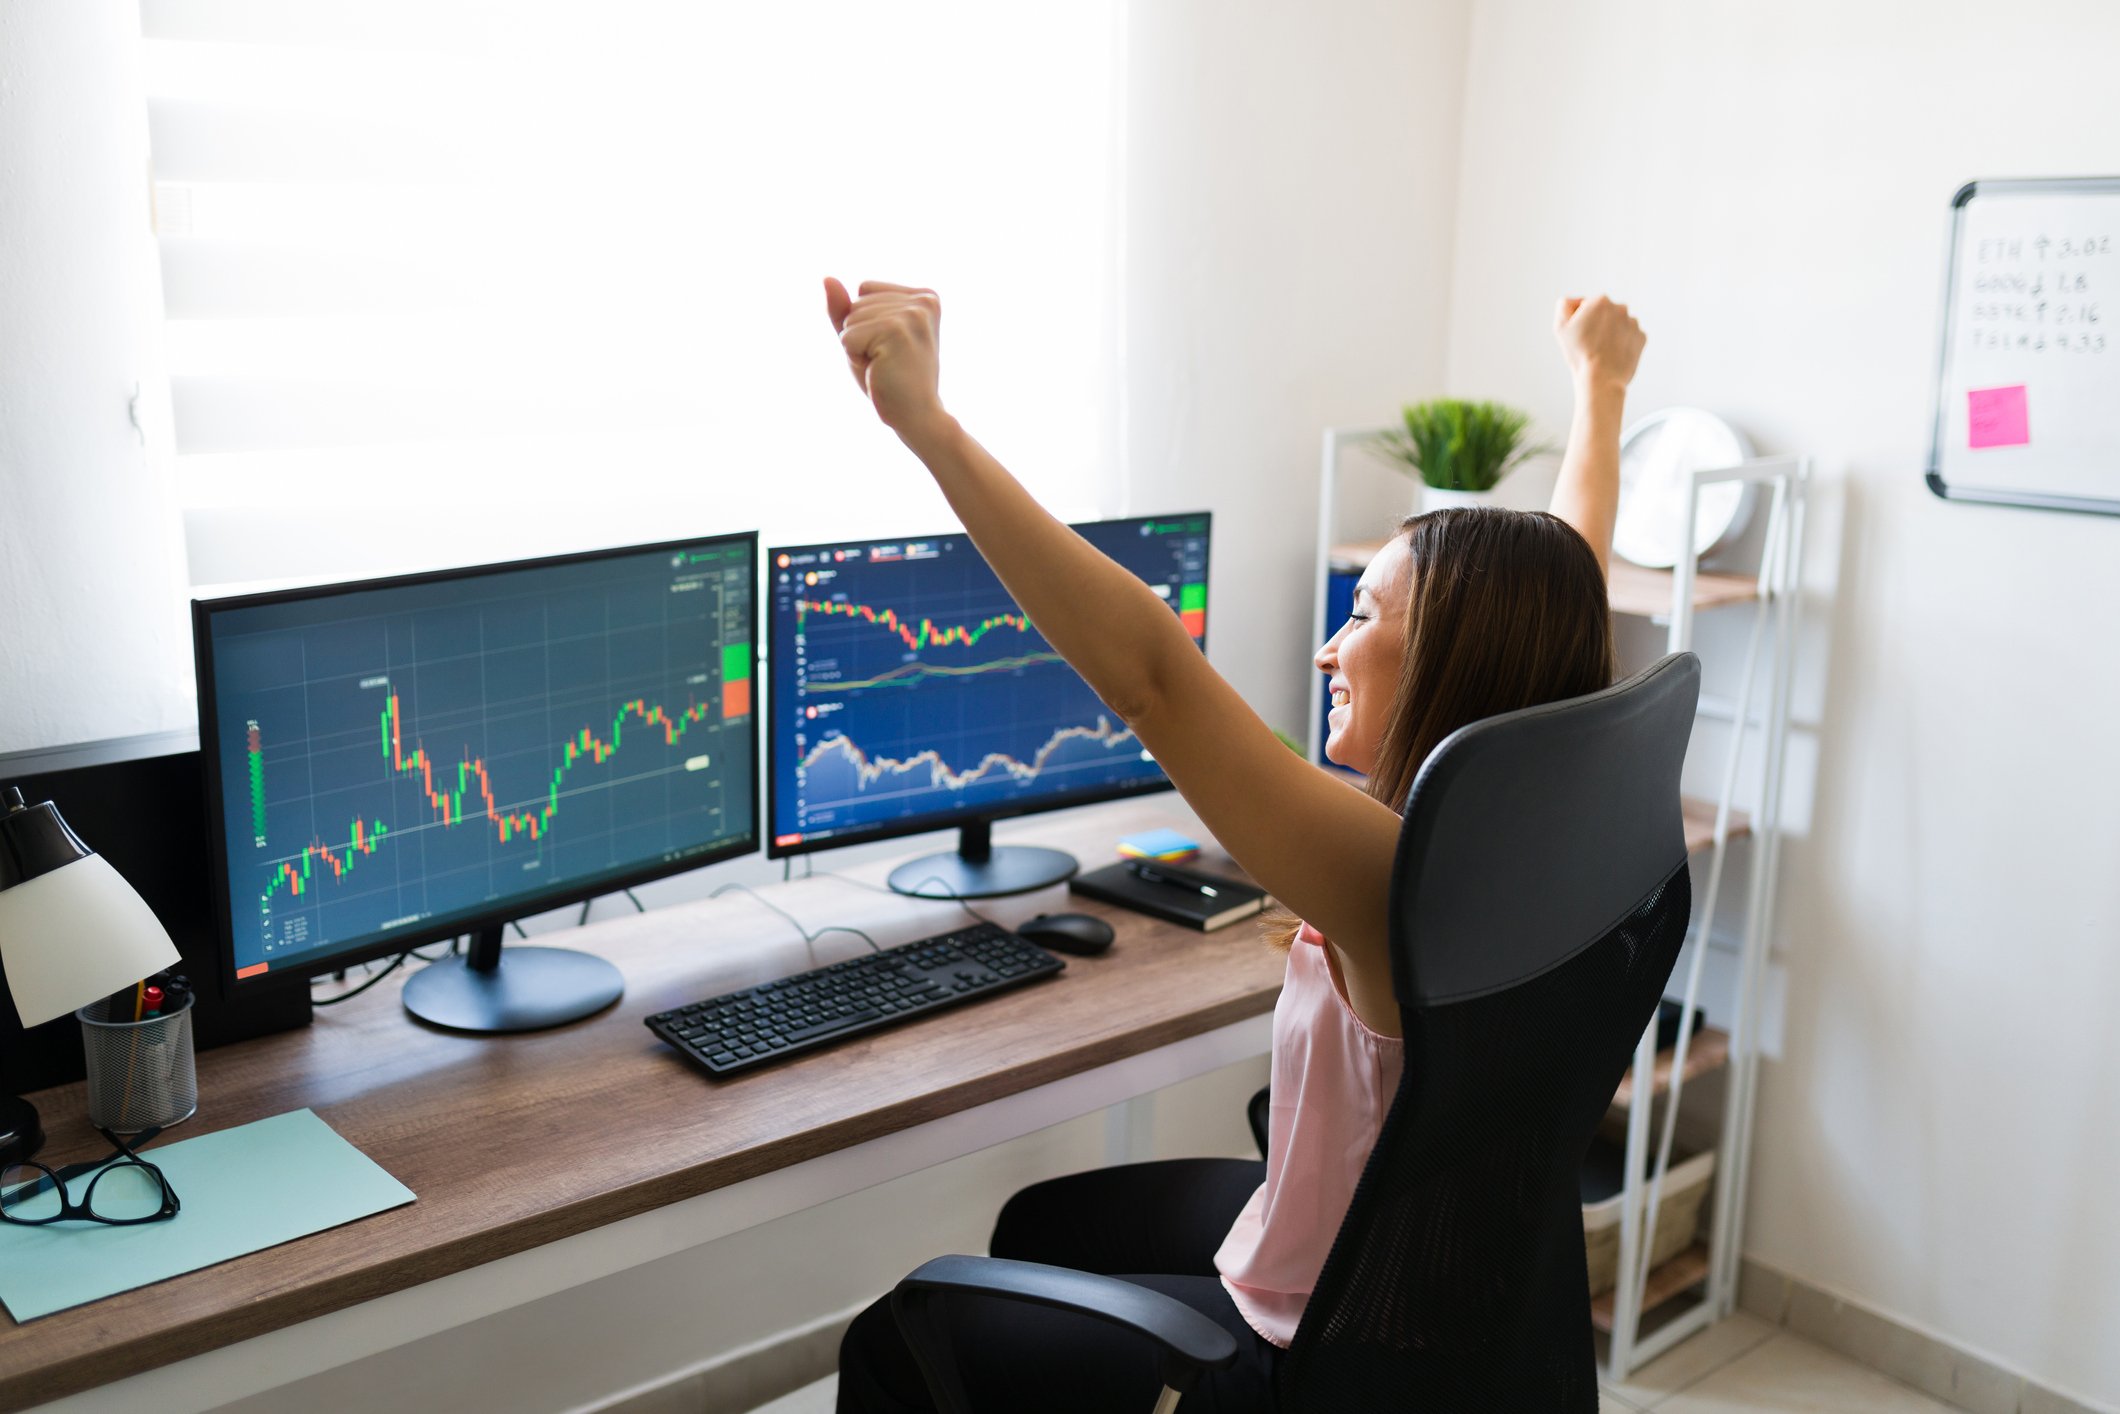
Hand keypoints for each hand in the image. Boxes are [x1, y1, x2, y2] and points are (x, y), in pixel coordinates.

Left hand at [825, 277, 950, 442]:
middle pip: (857, 303)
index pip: (866, 289)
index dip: (866, 322)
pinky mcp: (897, 331)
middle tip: (888, 361)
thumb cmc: (890, 379)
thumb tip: (826, 278)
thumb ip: (845, 308)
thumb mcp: (865, 337)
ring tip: (885, 366)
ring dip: (858, 348)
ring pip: (851, 318)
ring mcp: (913, 314)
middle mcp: (923, 300)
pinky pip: (848, 337)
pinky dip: (855, 359)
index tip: (891, 346)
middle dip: (861, 336)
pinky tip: (881, 371)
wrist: (916, 417)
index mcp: (924, 296)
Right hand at [1554, 294, 1644, 396]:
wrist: (1601, 380)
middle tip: (1590, 344)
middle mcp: (1621, 307)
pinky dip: (1622, 344)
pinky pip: (1629, 337)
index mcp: (1601, 301)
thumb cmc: (1579, 355)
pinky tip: (1613, 354)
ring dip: (1611, 334)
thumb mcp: (1560, 327)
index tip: (1580, 335)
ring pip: (1618, 325)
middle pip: (1605, 314)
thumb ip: (1564, 305)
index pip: (1587, 306)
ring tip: (1602, 351)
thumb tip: (1576, 301)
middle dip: (1598, 325)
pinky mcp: (1642, 337)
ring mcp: (1633, 323)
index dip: (1580, 321)